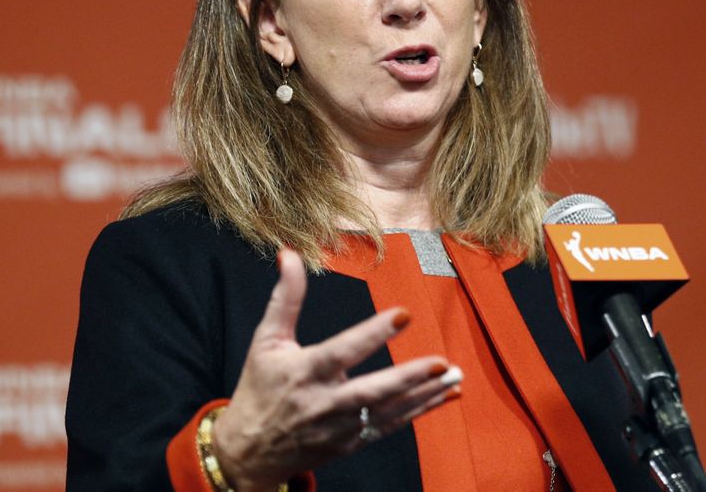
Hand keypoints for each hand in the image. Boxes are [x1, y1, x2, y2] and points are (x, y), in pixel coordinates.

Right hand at [212, 249, 459, 491]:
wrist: (250, 451)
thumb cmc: (260, 388)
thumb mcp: (266, 340)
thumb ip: (285, 298)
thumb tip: (288, 254)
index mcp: (304, 371)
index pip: (342, 351)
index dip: (372, 334)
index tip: (404, 314)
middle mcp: (325, 402)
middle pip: (372, 390)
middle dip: (409, 377)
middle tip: (442, 362)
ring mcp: (341, 426)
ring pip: (388, 410)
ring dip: (425, 394)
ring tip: (455, 376)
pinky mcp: (351, 443)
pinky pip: (391, 426)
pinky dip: (420, 411)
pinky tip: (445, 396)